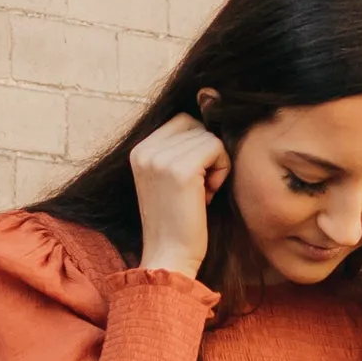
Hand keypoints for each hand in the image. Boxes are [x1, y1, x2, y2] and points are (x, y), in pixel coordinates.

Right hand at [129, 110, 227, 280]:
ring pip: (210, 137)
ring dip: (216, 165)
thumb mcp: (169, 178)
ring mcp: (161, 158)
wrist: (169, 258)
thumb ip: (180, 148)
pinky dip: (221, 171)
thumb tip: (211, 103)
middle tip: (199, 189)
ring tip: (201, 194)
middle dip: (207, 154)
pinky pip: (217, 149)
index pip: (183, 121)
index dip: (198, 147)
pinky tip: (208, 196)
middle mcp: (145, 149)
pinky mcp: (181, 170)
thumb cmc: (178, 222)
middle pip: (197, 125)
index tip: (191, 180)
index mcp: (139, 150)